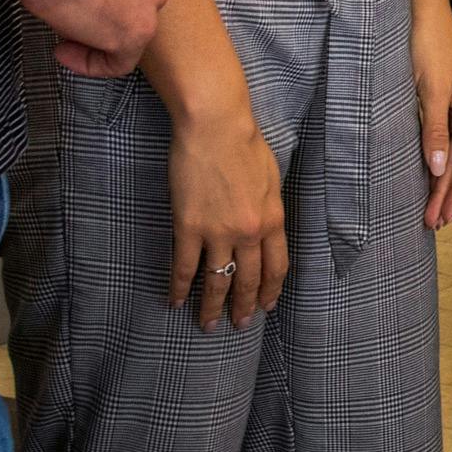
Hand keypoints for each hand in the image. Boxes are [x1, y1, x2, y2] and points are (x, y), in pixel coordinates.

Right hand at [164, 98, 286, 329]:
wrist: (216, 126)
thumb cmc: (244, 143)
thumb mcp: (270, 177)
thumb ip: (268, 206)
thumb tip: (265, 224)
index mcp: (273, 218)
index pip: (276, 266)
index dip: (271, 290)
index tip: (267, 306)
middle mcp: (249, 232)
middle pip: (249, 280)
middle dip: (244, 306)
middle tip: (239, 325)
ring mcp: (218, 232)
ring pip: (217, 280)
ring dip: (212, 307)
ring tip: (208, 325)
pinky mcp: (189, 227)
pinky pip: (184, 267)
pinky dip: (179, 288)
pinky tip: (175, 301)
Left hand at [412, 0, 451, 229]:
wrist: (421, 11)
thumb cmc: (429, 45)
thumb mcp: (431, 89)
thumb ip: (435, 130)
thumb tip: (440, 170)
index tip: (442, 218)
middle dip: (447, 195)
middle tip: (431, 224)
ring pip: (451, 155)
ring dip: (440, 183)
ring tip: (429, 210)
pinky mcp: (438, 103)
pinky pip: (440, 142)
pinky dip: (434, 163)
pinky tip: (426, 177)